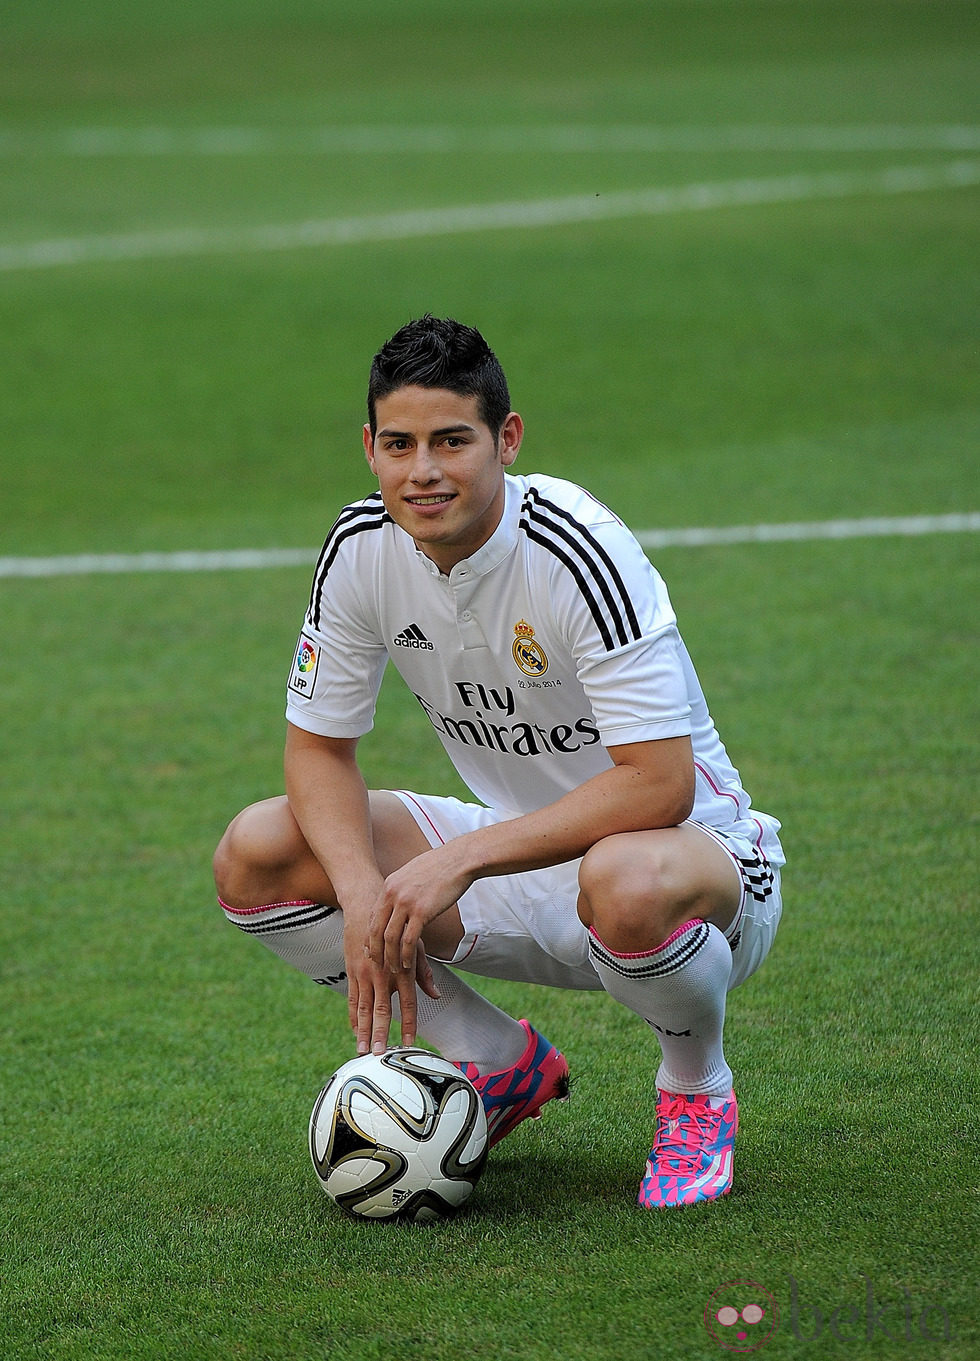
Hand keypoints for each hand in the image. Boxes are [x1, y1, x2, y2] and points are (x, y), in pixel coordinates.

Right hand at [345, 916, 440, 1056]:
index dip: (409, 1023)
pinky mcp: (352, 972)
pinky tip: (355, 1032)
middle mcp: (383, 974)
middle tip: (381, 1054)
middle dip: (382, 1033)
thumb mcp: (415, 945)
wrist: (366, 907)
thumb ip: (424, 973)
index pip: (408, 1002)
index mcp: (401, 968)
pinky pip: (352, 999)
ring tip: (363, 1050)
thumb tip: (436, 995)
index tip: (410, 1042)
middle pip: (382, 1010)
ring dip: (364, 1031)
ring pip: (364, 1009)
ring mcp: (365, 974)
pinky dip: (353, 1017)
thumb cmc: (396, 928)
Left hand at [369, 846, 472, 975]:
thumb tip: (399, 899)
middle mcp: (393, 894)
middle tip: (376, 965)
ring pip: (390, 938)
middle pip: (376, 930)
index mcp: (389, 885)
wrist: (459, 859)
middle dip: (375, 951)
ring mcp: (406, 903)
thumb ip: (402, 887)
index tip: (370, 950)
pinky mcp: (422, 912)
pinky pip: (409, 940)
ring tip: (393, 970)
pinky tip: (408, 965)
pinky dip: (406, 955)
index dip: (369, 936)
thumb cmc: (440, 865)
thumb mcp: (412, 873)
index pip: (372, 916)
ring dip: (390, 957)